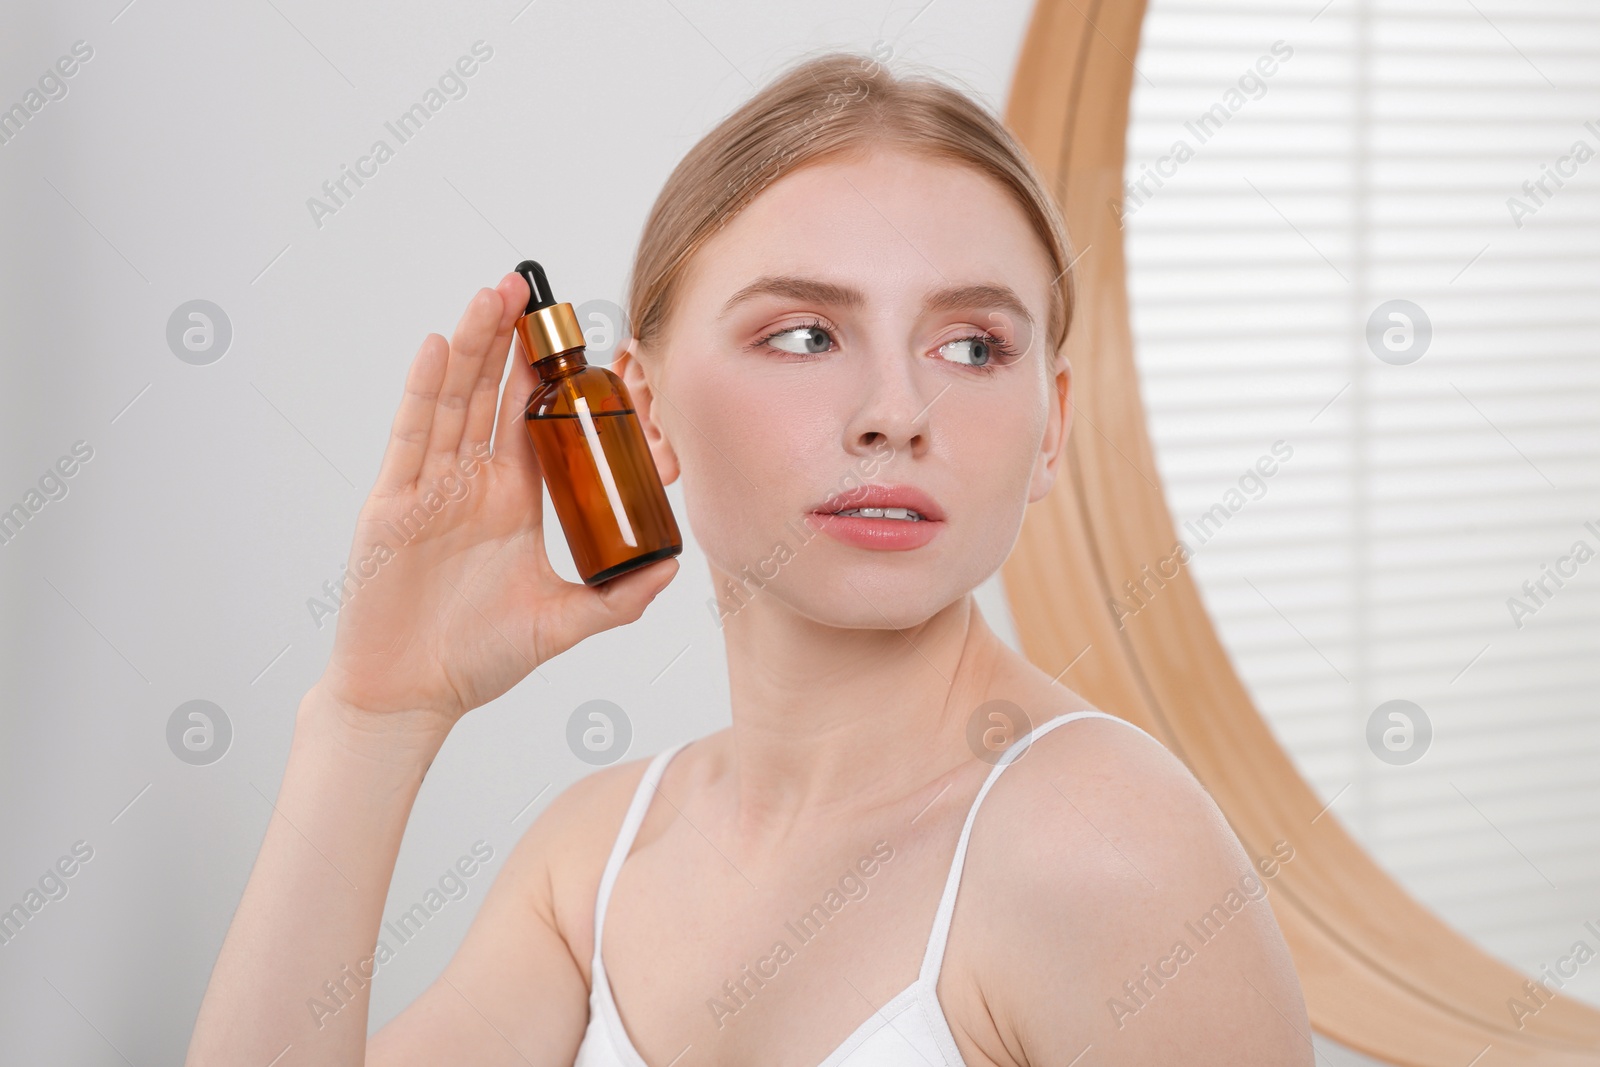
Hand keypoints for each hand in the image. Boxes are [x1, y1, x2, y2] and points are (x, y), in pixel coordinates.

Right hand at [317, 274, 677, 728]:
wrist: (409, 695)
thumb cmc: (475, 659)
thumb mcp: (561, 622)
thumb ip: (617, 599)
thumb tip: (672, 568)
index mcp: (512, 502)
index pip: (537, 424)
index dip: (555, 381)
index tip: (583, 340)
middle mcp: (472, 484)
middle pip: (493, 396)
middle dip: (512, 342)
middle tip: (533, 289)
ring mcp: (430, 488)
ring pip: (455, 401)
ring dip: (474, 346)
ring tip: (496, 294)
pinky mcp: (392, 503)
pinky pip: (412, 436)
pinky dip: (425, 390)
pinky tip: (441, 345)